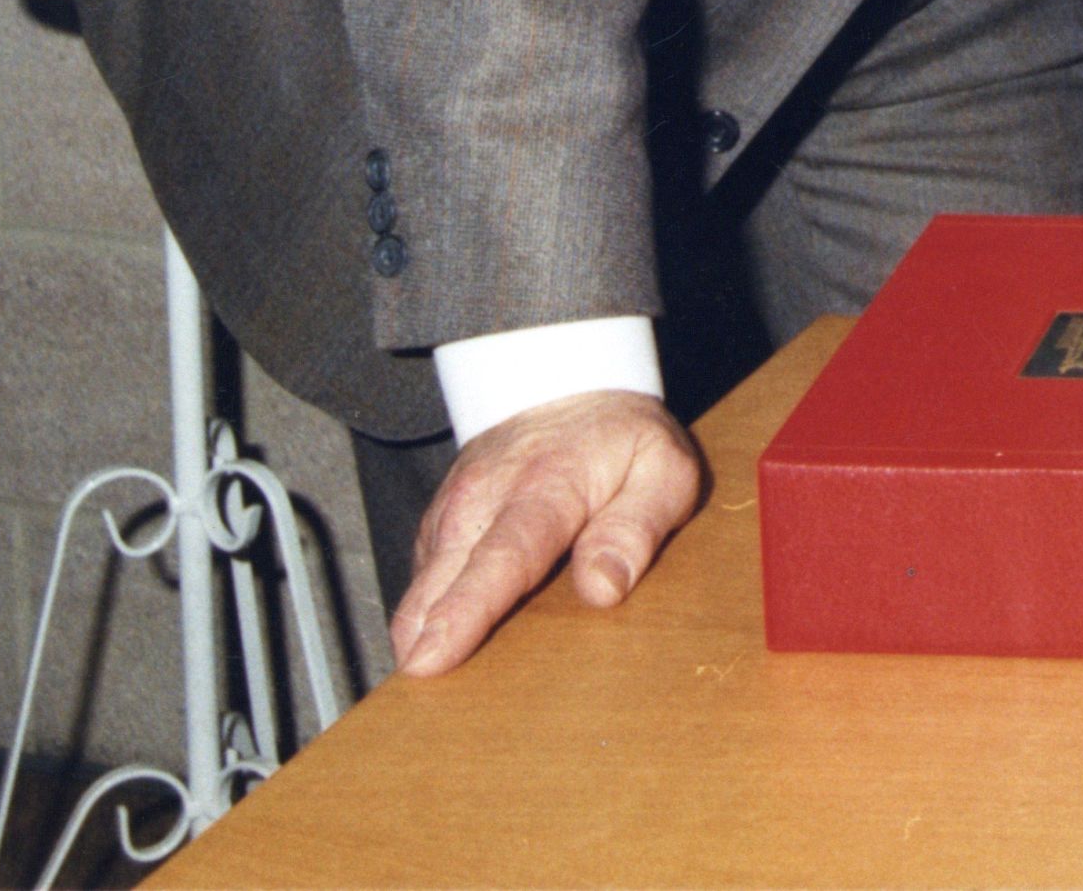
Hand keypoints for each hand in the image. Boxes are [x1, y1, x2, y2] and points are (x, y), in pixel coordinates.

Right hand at [389, 389, 708, 675]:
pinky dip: (426, 620)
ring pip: (420, 590)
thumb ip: (636, 528)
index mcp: (544, 489)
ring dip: (421, 637)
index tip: (431, 659)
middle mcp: (481, 501)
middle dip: (423, 641)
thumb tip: (601, 590)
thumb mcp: (662, 470)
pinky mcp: (437, 531)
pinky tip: (443, 650)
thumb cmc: (621, 441)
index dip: (464, 613)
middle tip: (421, 696)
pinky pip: (422, 586)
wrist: (564, 385)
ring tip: (432, 689)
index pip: (502, 558)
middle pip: (442, 583)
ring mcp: (450, 514)